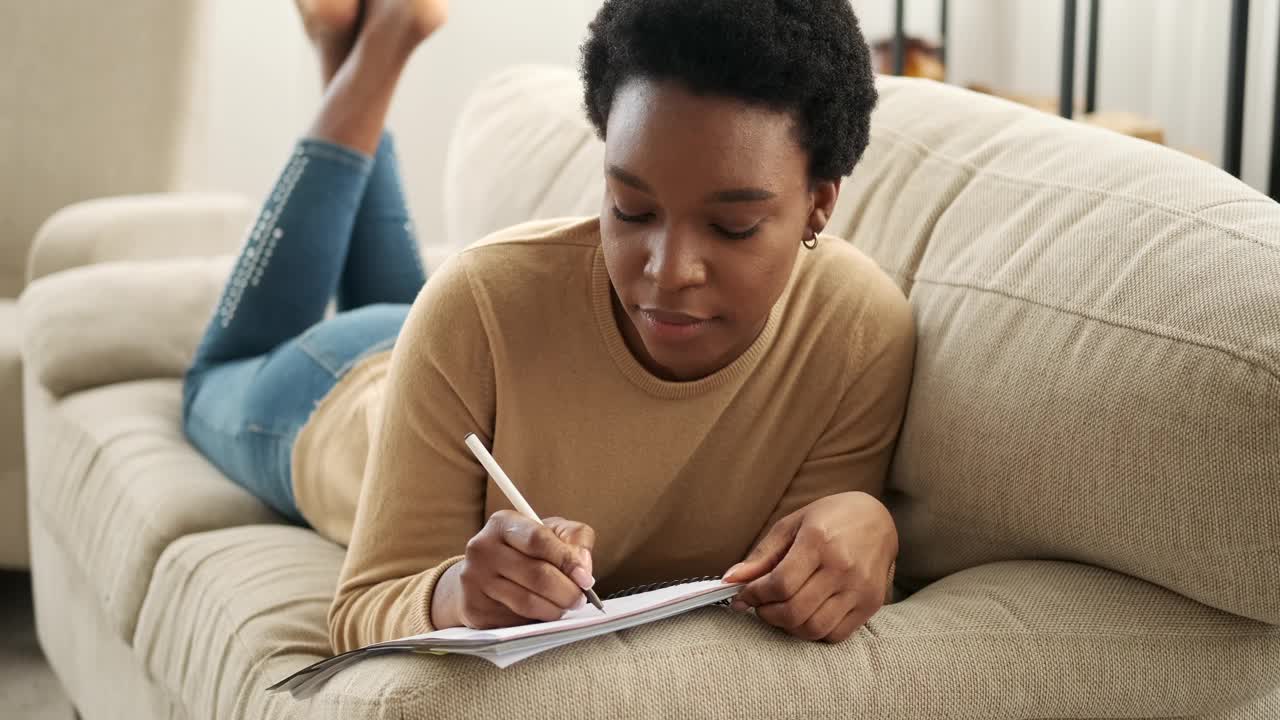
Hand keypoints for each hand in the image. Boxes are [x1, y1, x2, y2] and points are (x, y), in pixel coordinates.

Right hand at [435, 511, 596, 628]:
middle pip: (537, 575)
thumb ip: (576, 538)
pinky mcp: (474, 608)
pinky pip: (515, 620)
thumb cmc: (525, 550)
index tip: (585, 578)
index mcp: (502, 524)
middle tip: (579, 598)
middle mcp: (482, 548)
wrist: (481, 575)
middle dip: (567, 591)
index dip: (567, 560)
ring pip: (527, 602)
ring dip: (555, 609)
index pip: (539, 540)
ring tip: (563, 606)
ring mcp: (474, 579)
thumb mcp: (552, 532)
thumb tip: (583, 566)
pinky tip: (540, 612)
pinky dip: (535, 620)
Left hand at [723, 492, 896, 642]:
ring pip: (814, 628)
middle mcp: (842, 567)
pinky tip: (805, 615)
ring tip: (780, 611)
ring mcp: (859, 588)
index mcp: (818, 541)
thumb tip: (731, 579)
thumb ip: (761, 555)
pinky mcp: (871, 604)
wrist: (877, 519)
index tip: (743, 596)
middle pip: (794, 611)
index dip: (754, 595)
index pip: (780, 584)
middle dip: (767, 614)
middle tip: (759, 605)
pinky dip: (813, 632)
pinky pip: (836, 634)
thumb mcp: (791, 525)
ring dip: (788, 627)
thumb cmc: (830, 518)